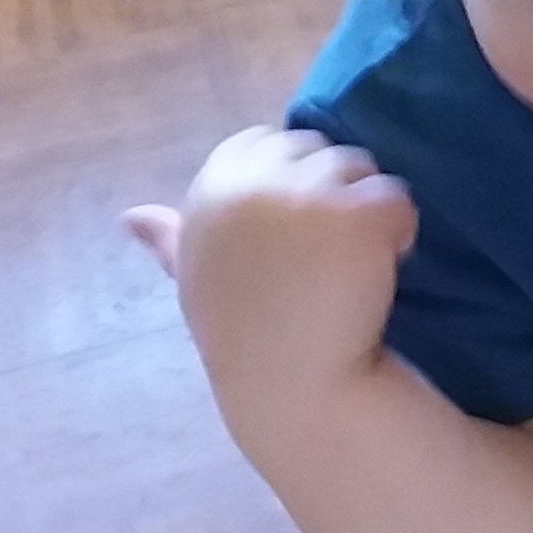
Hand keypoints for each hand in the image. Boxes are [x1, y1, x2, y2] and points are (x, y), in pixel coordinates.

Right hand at [127, 127, 416, 415]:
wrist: (297, 389)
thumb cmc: (246, 341)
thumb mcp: (196, 282)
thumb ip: (170, 241)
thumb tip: (133, 217)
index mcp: (209, 190)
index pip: (264, 143)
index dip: (290, 186)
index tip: (292, 242)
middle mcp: (250, 181)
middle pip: (316, 151)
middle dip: (330, 195)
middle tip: (322, 262)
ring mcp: (305, 194)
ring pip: (361, 169)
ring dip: (367, 214)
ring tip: (350, 271)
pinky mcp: (357, 214)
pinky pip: (398, 198)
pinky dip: (400, 232)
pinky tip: (381, 273)